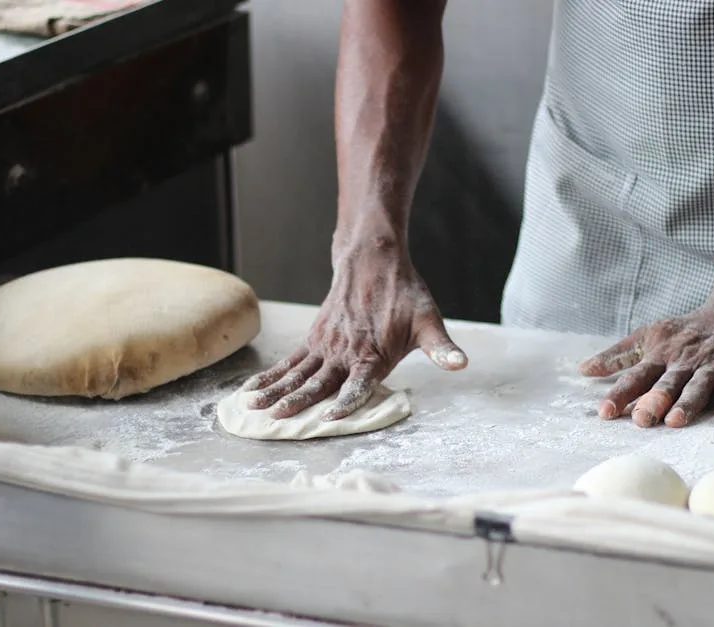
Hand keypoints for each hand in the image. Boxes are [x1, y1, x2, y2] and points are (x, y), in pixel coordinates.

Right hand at [242, 246, 466, 419]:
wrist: (373, 260)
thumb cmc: (405, 295)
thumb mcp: (429, 321)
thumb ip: (441, 348)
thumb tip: (461, 364)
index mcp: (373, 355)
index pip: (358, 384)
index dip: (346, 402)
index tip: (330, 417)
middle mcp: (345, 353)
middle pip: (318, 383)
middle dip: (297, 402)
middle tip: (276, 419)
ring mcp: (326, 346)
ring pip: (297, 373)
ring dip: (275, 391)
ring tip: (253, 408)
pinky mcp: (314, 339)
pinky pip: (289, 361)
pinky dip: (270, 375)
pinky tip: (252, 390)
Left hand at [578, 308, 713, 427]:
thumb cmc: (686, 332)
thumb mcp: (648, 337)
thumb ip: (618, 356)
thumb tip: (583, 369)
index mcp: (660, 354)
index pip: (636, 376)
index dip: (620, 393)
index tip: (605, 412)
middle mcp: (684, 360)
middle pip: (667, 382)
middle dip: (654, 400)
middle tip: (641, 419)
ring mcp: (713, 364)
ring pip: (698, 385)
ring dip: (687, 402)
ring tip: (676, 421)